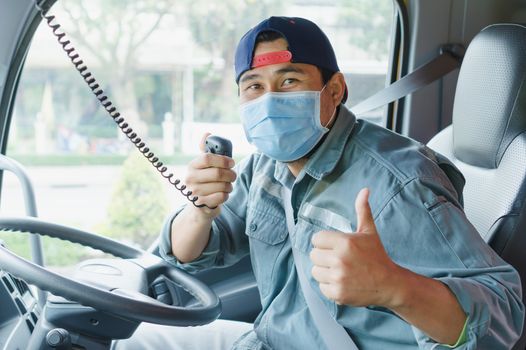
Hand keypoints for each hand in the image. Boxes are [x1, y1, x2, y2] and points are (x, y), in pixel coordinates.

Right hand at [185, 133, 235, 216]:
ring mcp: (194, 192)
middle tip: (233, 175)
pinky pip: (222, 197)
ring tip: (228, 185)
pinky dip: (226, 195)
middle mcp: (190, 178)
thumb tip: (207, 133)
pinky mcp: (201, 204)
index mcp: (192, 166)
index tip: (232, 162)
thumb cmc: (205, 180)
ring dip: (230, 186)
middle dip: (230, 174)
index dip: (222, 159)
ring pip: (222, 186)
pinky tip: (223, 194)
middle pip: (217, 173)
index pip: (207, 158)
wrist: (199, 204)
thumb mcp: (204, 166)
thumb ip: (207, 150)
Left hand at [309, 188, 402, 307]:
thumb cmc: (377, 255)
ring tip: (340, 271)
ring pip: (315, 271)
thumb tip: (364, 189)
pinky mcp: (338, 293)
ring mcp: (338, 278)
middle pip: (313, 255)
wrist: (390, 284)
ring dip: (325, 272)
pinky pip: (321, 287)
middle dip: (324, 257)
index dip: (325, 242)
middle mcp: (339, 260)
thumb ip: (362, 210)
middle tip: (338, 259)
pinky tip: (343, 282)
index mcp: (344, 242)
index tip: (335, 247)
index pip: (316, 239)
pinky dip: (329, 286)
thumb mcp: (369, 232)